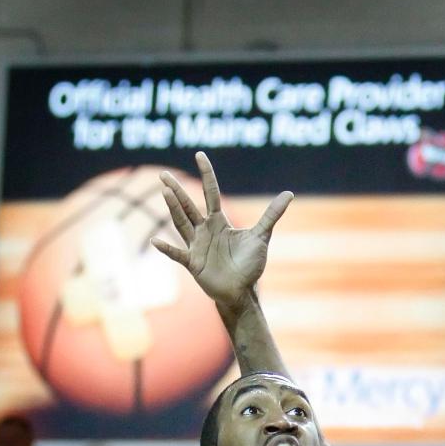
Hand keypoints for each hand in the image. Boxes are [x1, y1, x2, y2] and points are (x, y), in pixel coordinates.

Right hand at [151, 151, 292, 310]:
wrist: (242, 290)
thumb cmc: (249, 264)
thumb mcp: (261, 236)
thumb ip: (271, 215)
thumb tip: (289, 194)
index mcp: (219, 221)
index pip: (210, 193)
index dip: (206, 174)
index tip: (199, 155)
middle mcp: (204, 230)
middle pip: (188, 206)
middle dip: (177, 190)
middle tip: (163, 174)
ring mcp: (196, 246)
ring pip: (182, 224)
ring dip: (173, 209)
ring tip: (165, 192)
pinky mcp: (193, 263)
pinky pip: (178, 254)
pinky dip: (167, 248)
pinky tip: (155, 240)